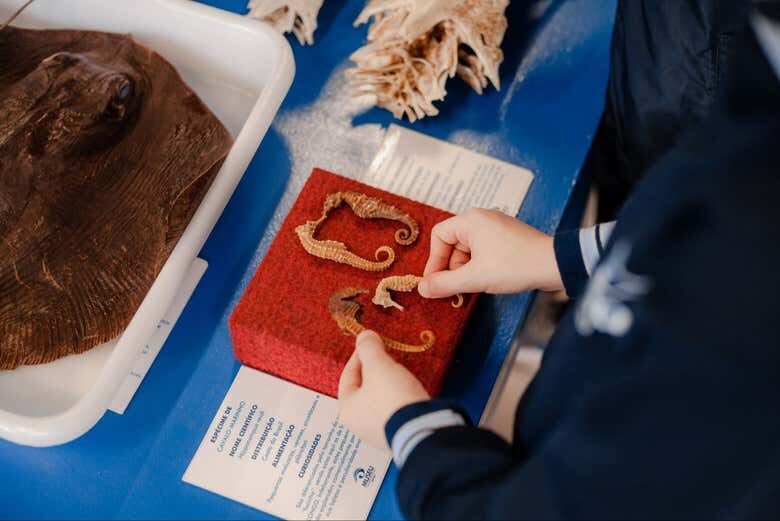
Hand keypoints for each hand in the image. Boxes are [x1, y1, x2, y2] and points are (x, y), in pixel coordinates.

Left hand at [338, 330, 429, 449]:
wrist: (421, 428)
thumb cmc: (392, 398)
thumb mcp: (378, 365)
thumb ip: (369, 348)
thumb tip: (364, 336)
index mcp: (347, 408)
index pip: (348, 375)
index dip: (359, 355)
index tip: (371, 343)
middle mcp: (359, 424)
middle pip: (363, 389)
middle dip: (374, 371)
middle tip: (386, 357)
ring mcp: (379, 432)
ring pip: (379, 401)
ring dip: (387, 385)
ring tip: (399, 372)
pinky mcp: (398, 435)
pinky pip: (394, 411)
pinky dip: (398, 398)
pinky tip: (408, 391)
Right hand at [419, 208, 562, 297]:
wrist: (554, 265)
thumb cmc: (515, 265)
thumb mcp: (474, 278)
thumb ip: (444, 284)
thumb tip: (422, 288)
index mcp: (470, 220)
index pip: (439, 236)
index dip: (433, 260)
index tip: (435, 282)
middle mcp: (482, 219)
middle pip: (453, 244)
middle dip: (451, 268)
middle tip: (455, 288)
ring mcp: (496, 228)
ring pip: (468, 250)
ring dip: (466, 270)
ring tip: (475, 286)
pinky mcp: (507, 239)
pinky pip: (483, 252)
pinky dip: (480, 267)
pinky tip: (487, 281)